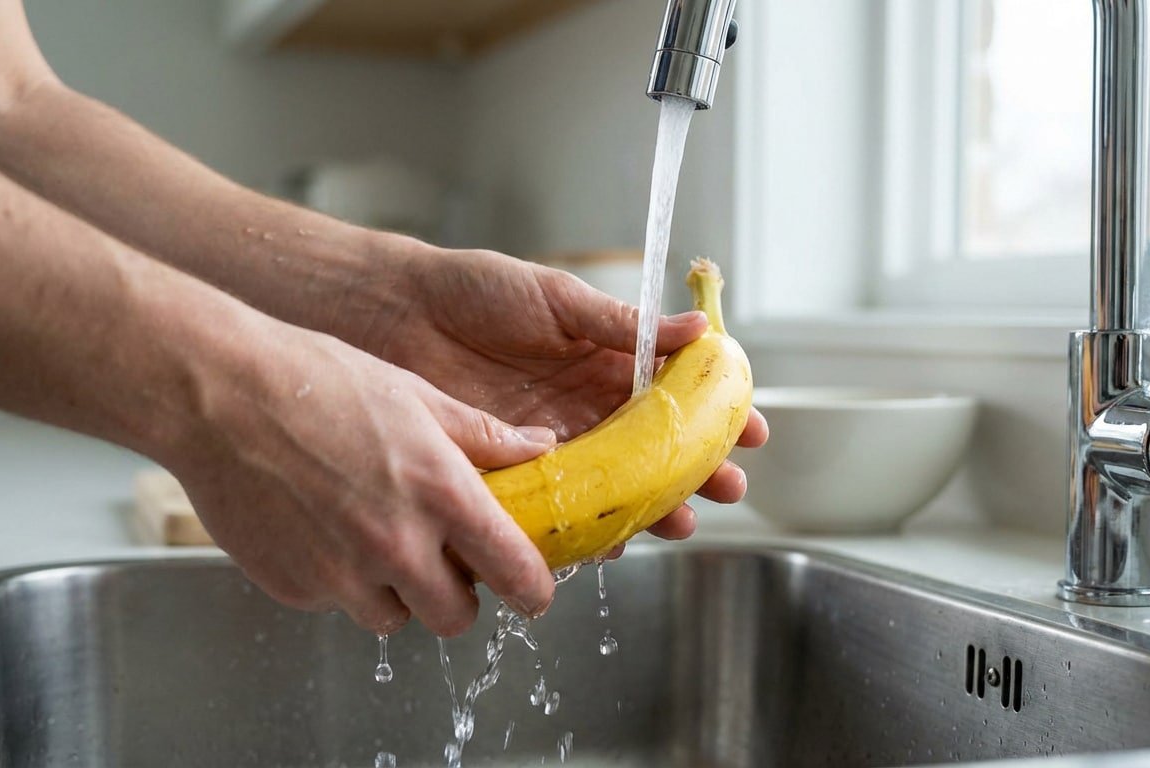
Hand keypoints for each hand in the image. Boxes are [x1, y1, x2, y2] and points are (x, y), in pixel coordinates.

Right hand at [166, 323, 558, 635]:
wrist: (217, 395)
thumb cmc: (316, 381)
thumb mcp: (416, 396)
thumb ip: (484, 436)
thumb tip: (541, 447)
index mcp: (440, 493)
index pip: (514, 572)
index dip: (532, 589)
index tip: (533, 589)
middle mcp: (396, 544)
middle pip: (456, 617)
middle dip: (458, 595)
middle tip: (444, 559)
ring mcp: (341, 574)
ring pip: (395, 617)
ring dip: (397, 591)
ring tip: (373, 534)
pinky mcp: (293, 588)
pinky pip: (336, 603)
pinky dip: (340, 580)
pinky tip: (322, 527)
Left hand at [338, 242, 769, 539]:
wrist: (396, 314)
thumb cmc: (474, 292)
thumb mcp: (557, 300)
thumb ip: (623, 323)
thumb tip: (699, 329)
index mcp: (606, 364)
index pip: (676, 396)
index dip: (716, 415)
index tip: (753, 429)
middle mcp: (588, 412)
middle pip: (656, 453)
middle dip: (697, 473)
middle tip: (727, 488)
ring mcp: (554, 448)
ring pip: (616, 490)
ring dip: (653, 509)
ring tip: (680, 522)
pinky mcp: (514, 476)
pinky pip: (560, 512)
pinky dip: (587, 530)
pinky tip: (610, 540)